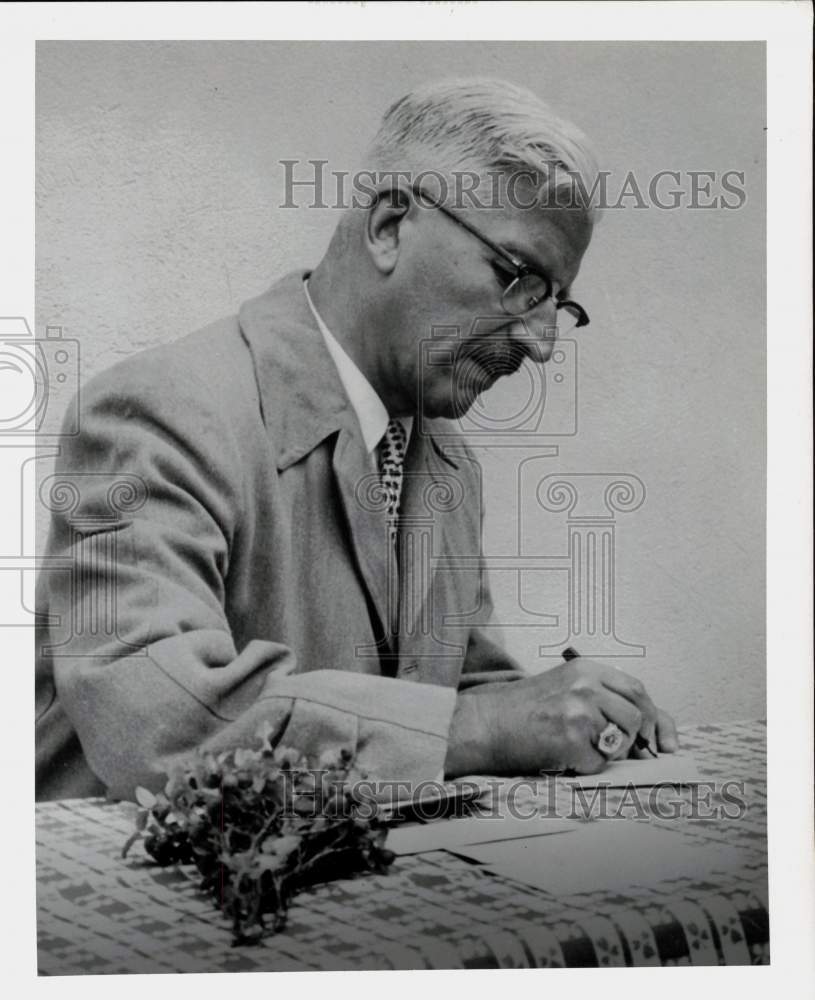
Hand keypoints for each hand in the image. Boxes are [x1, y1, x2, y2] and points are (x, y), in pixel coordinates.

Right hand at [445, 657, 677, 776]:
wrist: (482, 723)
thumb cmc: (520, 710)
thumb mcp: (563, 688)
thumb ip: (600, 699)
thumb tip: (647, 733)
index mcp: (585, 669)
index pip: (636, 689)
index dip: (656, 717)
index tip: (663, 741)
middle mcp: (586, 684)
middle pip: (637, 714)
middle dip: (638, 738)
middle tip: (630, 752)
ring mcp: (579, 710)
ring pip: (622, 740)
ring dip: (607, 752)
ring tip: (576, 747)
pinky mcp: (571, 737)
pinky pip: (598, 763)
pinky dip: (584, 767)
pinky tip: (560, 756)